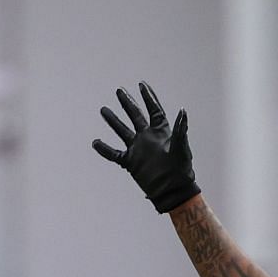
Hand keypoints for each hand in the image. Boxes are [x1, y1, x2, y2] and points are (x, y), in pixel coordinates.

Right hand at [92, 82, 199, 213]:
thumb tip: (183, 110)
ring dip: (113, 121)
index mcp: (161, 133)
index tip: (141, 84)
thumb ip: (180, 129)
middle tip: (119, 90)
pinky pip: (114, 154)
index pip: (154, 110)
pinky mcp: (131, 163)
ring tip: (103, 110)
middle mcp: (148, 138)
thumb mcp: (181, 148)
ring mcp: (138, 150)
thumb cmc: (181, 171)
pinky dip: (104, 149)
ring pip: (122, 131)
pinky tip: (95, 142)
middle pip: (135, 116)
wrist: (172, 192)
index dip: (149, 97)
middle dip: (128, 103)